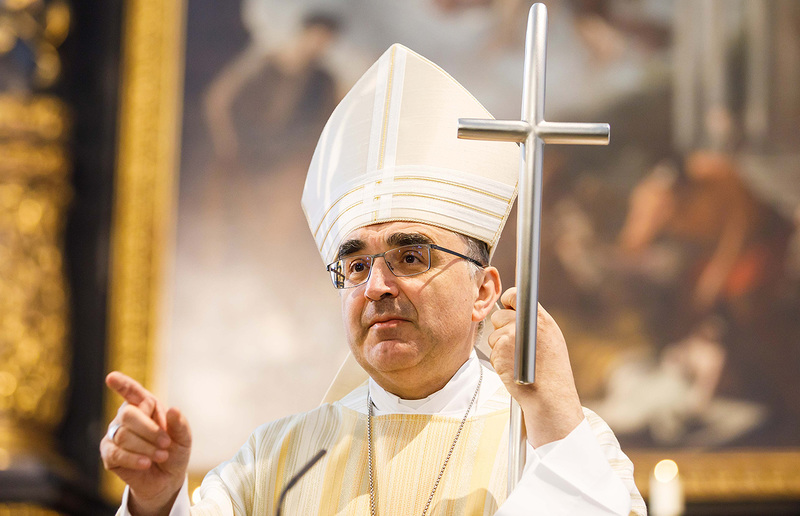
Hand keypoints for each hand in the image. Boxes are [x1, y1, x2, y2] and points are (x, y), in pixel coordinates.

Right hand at [100, 372, 191, 515]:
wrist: (166, 479)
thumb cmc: (174, 453)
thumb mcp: (184, 439)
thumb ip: (180, 424)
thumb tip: (173, 409)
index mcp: (146, 407)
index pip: (132, 391)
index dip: (122, 384)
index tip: (111, 378)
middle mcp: (127, 417)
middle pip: (128, 414)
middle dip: (149, 430)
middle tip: (166, 443)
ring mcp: (115, 435)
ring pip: (123, 435)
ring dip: (146, 447)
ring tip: (161, 456)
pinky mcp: (108, 454)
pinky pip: (116, 453)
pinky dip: (134, 458)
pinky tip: (146, 463)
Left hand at [488, 288, 583, 446]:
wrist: (550, 395)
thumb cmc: (552, 371)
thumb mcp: (551, 338)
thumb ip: (533, 322)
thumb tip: (515, 310)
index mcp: (540, 318)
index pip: (514, 296)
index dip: (508, 302)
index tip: (508, 308)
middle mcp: (525, 324)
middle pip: (499, 316)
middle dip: (502, 329)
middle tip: (516, 346)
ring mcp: (511, 336)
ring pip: (493, 335)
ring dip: (500, 347)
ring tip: (517, 360)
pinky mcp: (500, 350)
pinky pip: (492, 351)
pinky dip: (498, 360)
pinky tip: (512, 368)